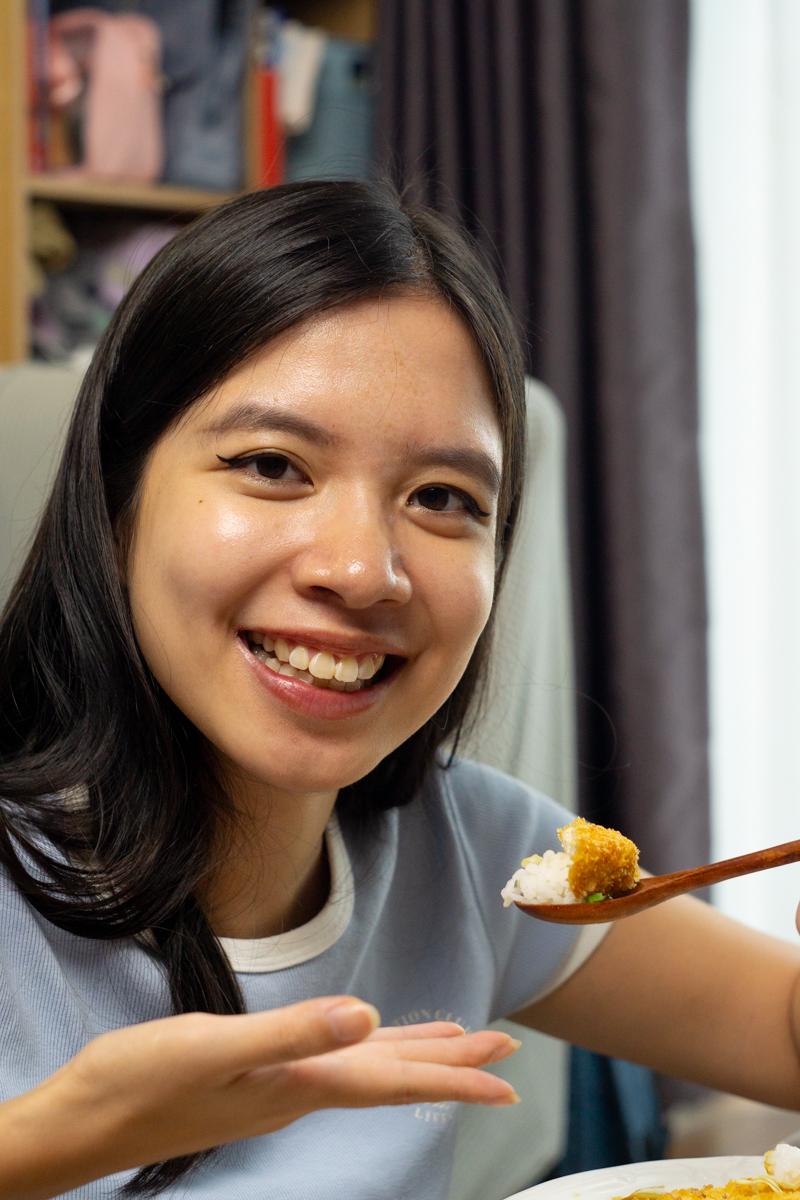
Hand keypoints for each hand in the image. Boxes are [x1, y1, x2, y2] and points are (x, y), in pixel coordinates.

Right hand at [0, 996, 519, 1199]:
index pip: (392, 1079)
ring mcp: (274, 1088)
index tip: (507, 1081)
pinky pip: (330, 1063)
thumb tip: (367, 1017)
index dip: (453, 1077)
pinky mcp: (251, 1079)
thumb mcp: (214, 1050)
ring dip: (412, 1057)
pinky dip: (362, 1051)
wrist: (82, 1122)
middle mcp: (296, 1090)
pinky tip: (358, 1043)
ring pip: (364, 1069)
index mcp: (298, 1082)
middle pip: (390, 1076)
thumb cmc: (139, 1085)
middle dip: (451, 1066)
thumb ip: (291, 1034)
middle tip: (503, 1057)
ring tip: (454, 1048)